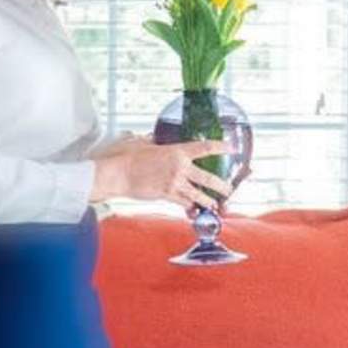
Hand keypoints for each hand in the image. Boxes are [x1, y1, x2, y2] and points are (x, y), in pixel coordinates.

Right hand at [94, 137, 227, 208]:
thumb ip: (153, 142)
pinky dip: (189, 206)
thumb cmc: (127, 156)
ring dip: (208, 200)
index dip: (220, 148)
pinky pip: (183, 202)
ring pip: (198, 195)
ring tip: (215, 204)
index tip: (230, 149)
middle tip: (228, 189)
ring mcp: (174, 183)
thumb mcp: (143, 143)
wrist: (117, 173)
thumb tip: (153, 138)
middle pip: (207, 178)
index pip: (204, 148)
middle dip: (221, 185)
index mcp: (176, 151)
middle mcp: (179, 168)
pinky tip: (193, 209)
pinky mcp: (166, 195)